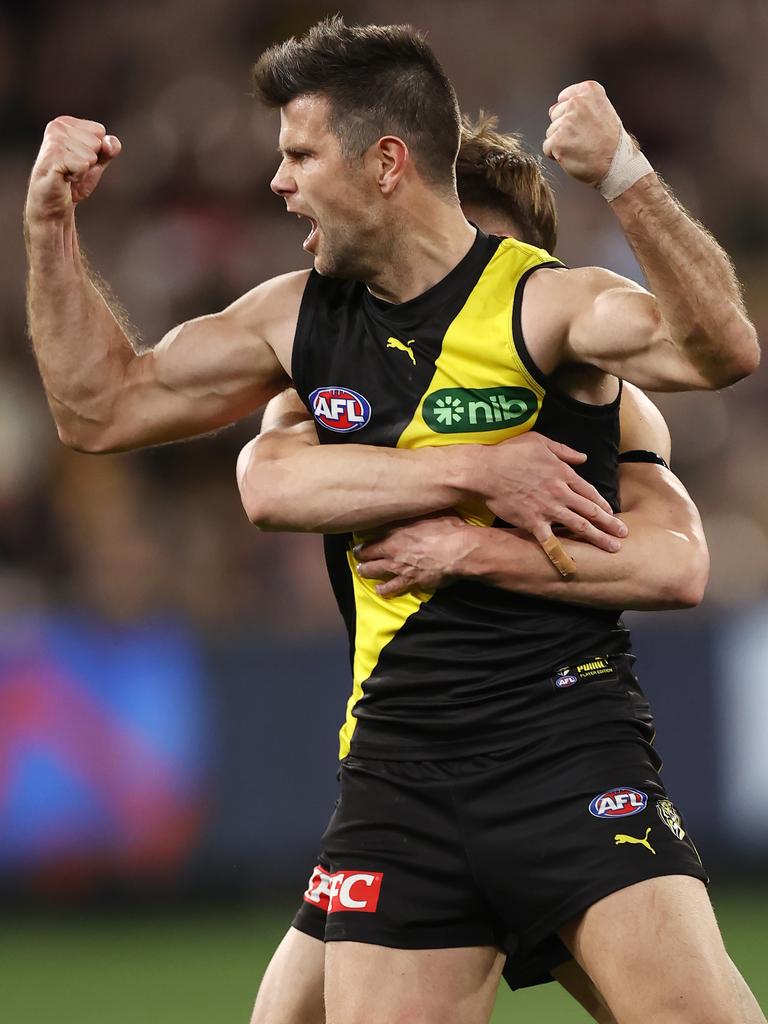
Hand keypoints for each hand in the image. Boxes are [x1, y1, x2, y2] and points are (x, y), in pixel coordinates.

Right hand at [26, 116, 121, 225]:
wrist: (55, 204)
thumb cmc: (73, 182)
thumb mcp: (97, 163)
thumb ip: (109, 149)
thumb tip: (109, 143)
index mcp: (66, 123)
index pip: (100, 131)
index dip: (97, 152)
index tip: (79, 161)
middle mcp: (57, 126)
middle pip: (98, 142)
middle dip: (90, 162)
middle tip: (73, 170)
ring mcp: (53, 140)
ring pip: (91, 155)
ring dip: (83, 171)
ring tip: (68, 175)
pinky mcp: (53, 155)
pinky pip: (84, 165)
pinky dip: (78, 177)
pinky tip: (64, 178)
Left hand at [355, 514, 470, 596]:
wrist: (459, 550)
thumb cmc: (448, 529)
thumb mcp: (430, 514)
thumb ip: (418, 514)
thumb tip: (417, 504)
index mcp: (397, 531)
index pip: (373, 533)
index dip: (365, 535)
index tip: (361, 536)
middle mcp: (393, 549)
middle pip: (368, 553)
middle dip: (360, 554)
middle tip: (357, 554)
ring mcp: (399, 567)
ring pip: (374, 571)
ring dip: (366, 571)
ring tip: (362, 572)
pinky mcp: (409, 581)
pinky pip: (391, 588)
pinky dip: (384, 590)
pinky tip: (379, 591)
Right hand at [476, 433, 625, 569]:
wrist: (486, 471)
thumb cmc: (510, 453)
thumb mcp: (540, 442)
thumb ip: (564, 451)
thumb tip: (583, 458)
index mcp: (563, 473)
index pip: (589, 491)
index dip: (602, 504)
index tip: (611, 512)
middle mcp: (560, 493)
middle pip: (591, 511)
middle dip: (610, 524)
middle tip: (624, 534)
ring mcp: (548, 509)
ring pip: (579, 526)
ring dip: (598, 538)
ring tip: (613, 548)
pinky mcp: (533, 522)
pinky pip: (550, 541)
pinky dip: (561, 553)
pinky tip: (573, 565)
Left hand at [542, 81, 621, 185]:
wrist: (616, 163)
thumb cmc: (610, 141)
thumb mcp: (602, 110)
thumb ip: (580, 104)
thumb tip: (552, 109)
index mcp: (589, 90)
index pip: (563, 99)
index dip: (570, 115)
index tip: (585, 125)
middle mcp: (577, 102)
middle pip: (555, 115)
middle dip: (564, 128)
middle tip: (584, 138)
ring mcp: (566, 121)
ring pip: (550, 132)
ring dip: (561, 142)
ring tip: (580, 147)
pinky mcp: (558, 140)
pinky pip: (547, 147)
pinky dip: (556, 155)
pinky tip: (573, 155)